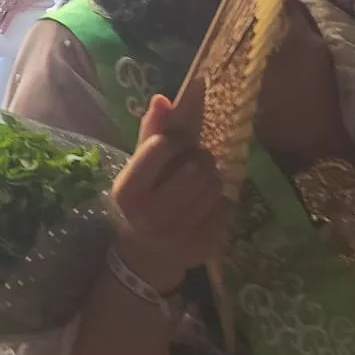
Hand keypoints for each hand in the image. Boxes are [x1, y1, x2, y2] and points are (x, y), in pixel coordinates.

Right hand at [110, 94, 227, 294]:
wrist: (147, 256)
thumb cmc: (141, 202)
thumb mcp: (137, 171)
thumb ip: (149, 134)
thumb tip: (163, 98)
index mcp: (128, 190)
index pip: (160, 147)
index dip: (172, 142)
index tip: (172, 147)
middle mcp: (151, 214)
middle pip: (195, 166)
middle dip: (198, 160)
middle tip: (192, 165)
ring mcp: (180, 233)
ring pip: (215, 184)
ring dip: (212, 178)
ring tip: (199, 185)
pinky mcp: (205, 244)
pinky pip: (226, 205)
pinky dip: (220, 201)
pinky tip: (205, 206)